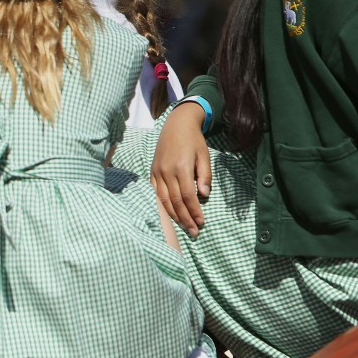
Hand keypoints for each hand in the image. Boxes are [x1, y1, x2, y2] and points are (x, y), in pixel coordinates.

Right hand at [151, 103, 210, 237]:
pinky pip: (155, 192)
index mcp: (181, 167)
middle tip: (194, 231)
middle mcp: (166, 171)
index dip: (194, 211)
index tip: (202, 222)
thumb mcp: (204, 155)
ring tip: (183, 226)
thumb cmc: (193, 140)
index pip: (187, 196)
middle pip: (175, 201)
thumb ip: (204, 175)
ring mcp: (157, 172)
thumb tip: (203, 195)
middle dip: (185, 218)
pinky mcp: (152, 172)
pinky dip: (161, 205)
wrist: (176, 125)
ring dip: (173, 215)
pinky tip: (168, 214)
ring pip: (164, 200)